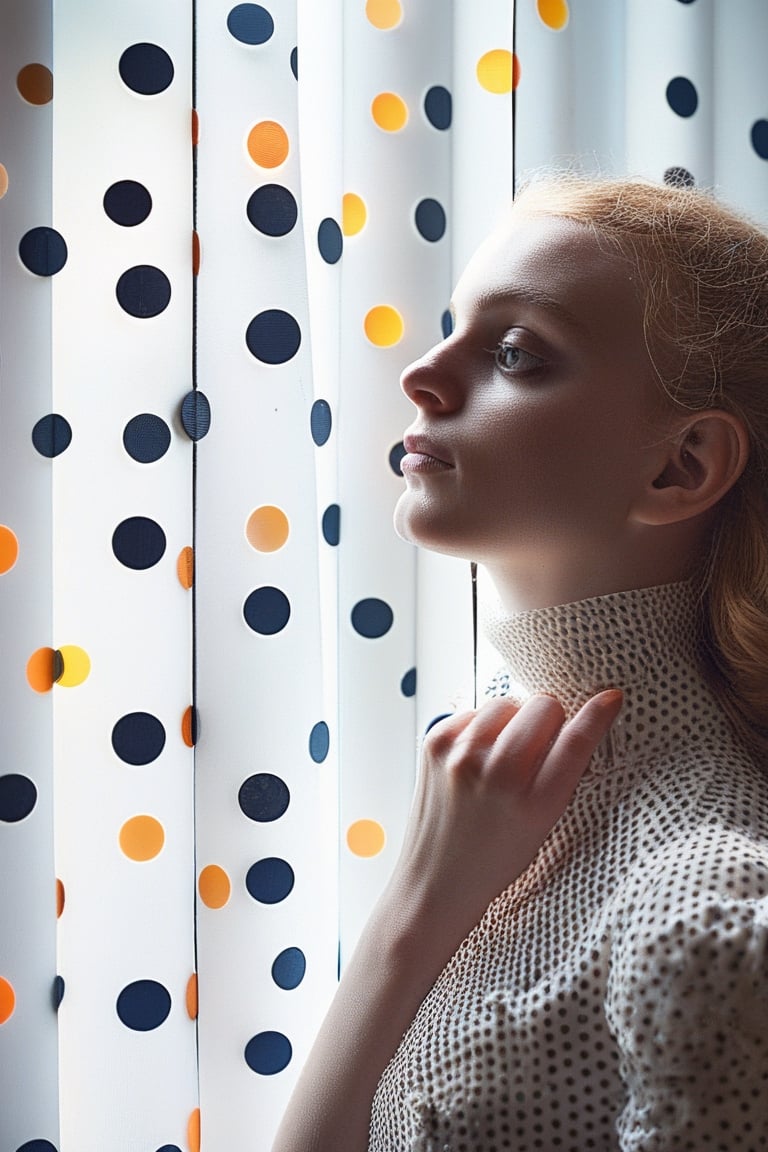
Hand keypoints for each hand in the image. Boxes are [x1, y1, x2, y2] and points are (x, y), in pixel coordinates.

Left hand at [386, 690, 623, 948]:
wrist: (435, 880)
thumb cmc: (497, 855)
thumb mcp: (545, 824)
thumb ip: (563, 772)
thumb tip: (585, 711)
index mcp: (535, 805)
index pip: (575, 742)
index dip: (597, 715)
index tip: (611, 698)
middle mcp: (496, 776)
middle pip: (543, 706)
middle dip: (549, 720)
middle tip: (539, 748)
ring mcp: (460, 756)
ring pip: (508, 702)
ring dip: (514, 720)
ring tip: (504, 756)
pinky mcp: (435, 743)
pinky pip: (475, 710)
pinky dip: (482, 727)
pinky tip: (478, 757)